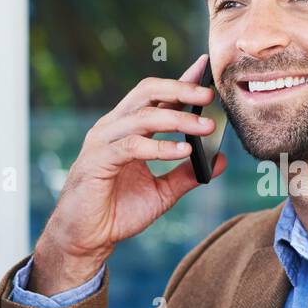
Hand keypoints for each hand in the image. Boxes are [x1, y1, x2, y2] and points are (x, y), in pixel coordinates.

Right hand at [30, 55, 228, 292]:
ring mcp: (102, 142)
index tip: (205, 67)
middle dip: (180, 89)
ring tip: (206, 127)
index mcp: (127, 129)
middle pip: (147, 93)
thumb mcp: (163, 192)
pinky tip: (183, 151)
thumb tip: (220, 160)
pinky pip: (132, 146)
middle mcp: (113, 128)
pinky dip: (160, 147)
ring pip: (142, 117)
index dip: (180, 79)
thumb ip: (188, 175)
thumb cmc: (118, 212)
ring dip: (178, 120)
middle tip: (209, 95)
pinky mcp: (97, 162)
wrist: (87, 239)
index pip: (155, 95)